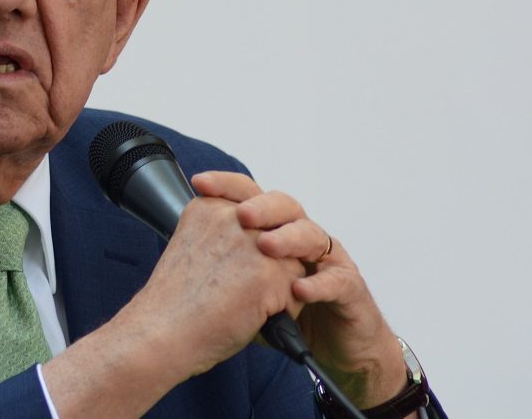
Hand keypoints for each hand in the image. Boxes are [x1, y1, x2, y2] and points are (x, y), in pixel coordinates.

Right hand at [119, 189, 307, 379]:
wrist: (163, 333)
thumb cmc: (174, 303)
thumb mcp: (193, 248)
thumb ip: (223, 235)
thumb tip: (263, 244)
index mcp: (209, 207)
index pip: (253, 213)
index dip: (247, 246)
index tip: (224, 265)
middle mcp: (233, 216)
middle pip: (277, 237)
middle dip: (264, 265)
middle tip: (229, 288)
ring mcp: (254, 243)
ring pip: (291, 265)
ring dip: (275, 287)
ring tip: (237, 302)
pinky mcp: (270, 274)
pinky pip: (297, 294)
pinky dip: (281, 312)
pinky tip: (249, 316)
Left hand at [191, 172, 408, 408]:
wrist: (332, 348)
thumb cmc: (284, 314)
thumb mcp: (245, 290)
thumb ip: (225, 267)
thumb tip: (182, 252)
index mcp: (273, 230)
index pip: (251, 196)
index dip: (226, 186)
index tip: (199, 183)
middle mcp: (300, 237)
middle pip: (284, 206)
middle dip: (261, 207)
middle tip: (242, 216)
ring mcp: (327, 260)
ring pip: (312, 235)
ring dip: (288, 238)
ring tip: (267, 247)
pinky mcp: (349, 289)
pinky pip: (337, 280)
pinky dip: (317, 284)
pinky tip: (300, 288)